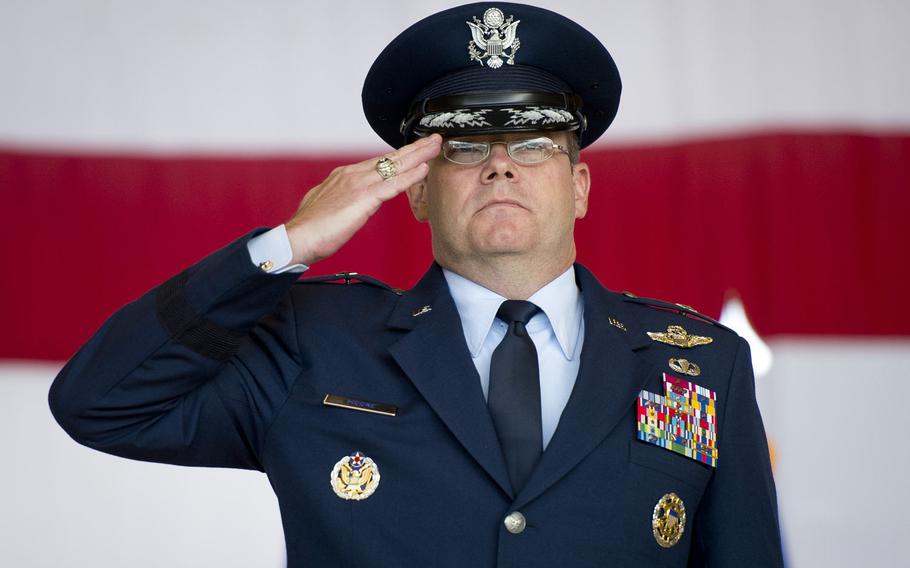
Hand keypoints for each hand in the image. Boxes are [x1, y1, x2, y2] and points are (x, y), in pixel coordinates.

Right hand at [285, 134, 440, 265]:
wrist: (297, 237)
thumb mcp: (327, 205)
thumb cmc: (310, 228)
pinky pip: (393, 184)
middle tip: (433, 139)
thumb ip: (342, 199)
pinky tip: (424, 169)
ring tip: (436, 146)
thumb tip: (349, 200)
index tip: (414, 150)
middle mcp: (352, 174)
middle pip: (390, 158)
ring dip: (418, 155)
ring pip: (395, 166)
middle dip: (414, 148)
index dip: (399, 156)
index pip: (378, 162)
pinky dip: (410, 176)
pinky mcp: (363, 198)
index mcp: (344, 175)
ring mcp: (358, 184)